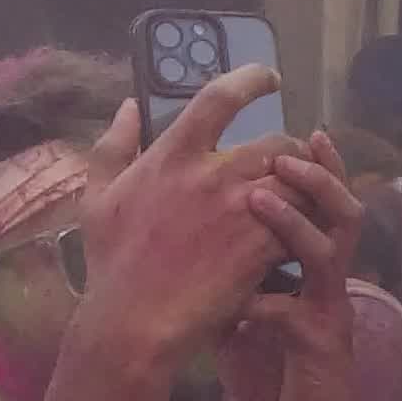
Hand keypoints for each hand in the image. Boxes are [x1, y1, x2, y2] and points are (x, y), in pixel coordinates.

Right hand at [75, 67, 303, 376]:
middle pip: (276, 142)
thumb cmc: (112, 262)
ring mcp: (242, 210)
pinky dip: (304, 224)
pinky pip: (302, 220)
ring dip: (303, 187)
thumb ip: (113, 146)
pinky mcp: (262, 245)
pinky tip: (296, 235)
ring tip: (298, 200)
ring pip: (297, 180)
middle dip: (289, 152)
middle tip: (287, 166)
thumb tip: (127, 106)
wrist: (135, 322)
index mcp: (173, 155)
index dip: (251, 79)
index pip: (220, 98)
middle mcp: (212, 174)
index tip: (269, 78)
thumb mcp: (97, 198)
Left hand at [242, 139, 370, 400]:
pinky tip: (235, 305)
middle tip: (287, 150)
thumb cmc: (277, 361)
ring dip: (296, 223)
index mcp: (315, 265)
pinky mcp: (318, 346)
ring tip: (261, 200)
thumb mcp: (251, 303)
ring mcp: (328, 310)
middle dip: (319, 176)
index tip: (301, 130)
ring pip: (328, 252)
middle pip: (344, 211)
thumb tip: (196, 230)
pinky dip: (262, 304)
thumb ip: (236, 268)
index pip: (326, 201)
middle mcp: (330, 280)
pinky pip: (293, 315)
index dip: (319, 165)